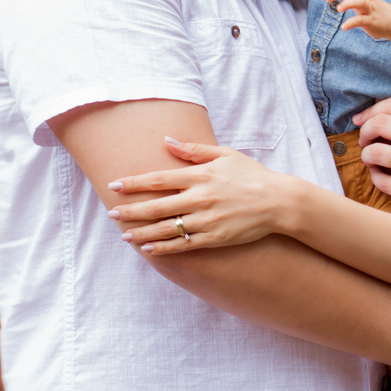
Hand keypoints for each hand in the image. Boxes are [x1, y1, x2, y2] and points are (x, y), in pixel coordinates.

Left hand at [107, 139, 288, 252]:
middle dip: (131, 211)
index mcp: (201, 175)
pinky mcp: (215, 238)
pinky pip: (184, 245)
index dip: (135, 183)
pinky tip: (149, 250)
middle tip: (112, 214)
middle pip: (157, 206)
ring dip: (142, 233)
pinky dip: (164, 248)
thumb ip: (194, 149)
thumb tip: (167, 140)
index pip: (159, 179)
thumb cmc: (252, 175)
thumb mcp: (225, 154)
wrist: (278, 201)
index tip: (114, 185)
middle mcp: (200, 198)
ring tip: (124, 236)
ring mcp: (207, 220)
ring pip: (166, 228)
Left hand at [354, 98, 390, 223]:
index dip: (370, 111)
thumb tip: (376, 111)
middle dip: (364, 131)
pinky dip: (375, 177)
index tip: (360, 119)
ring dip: (367, 155)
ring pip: (376, 152)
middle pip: (380, 124)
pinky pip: (381, 180)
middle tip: (364, 140)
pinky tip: (381, 175)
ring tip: (371, 159)